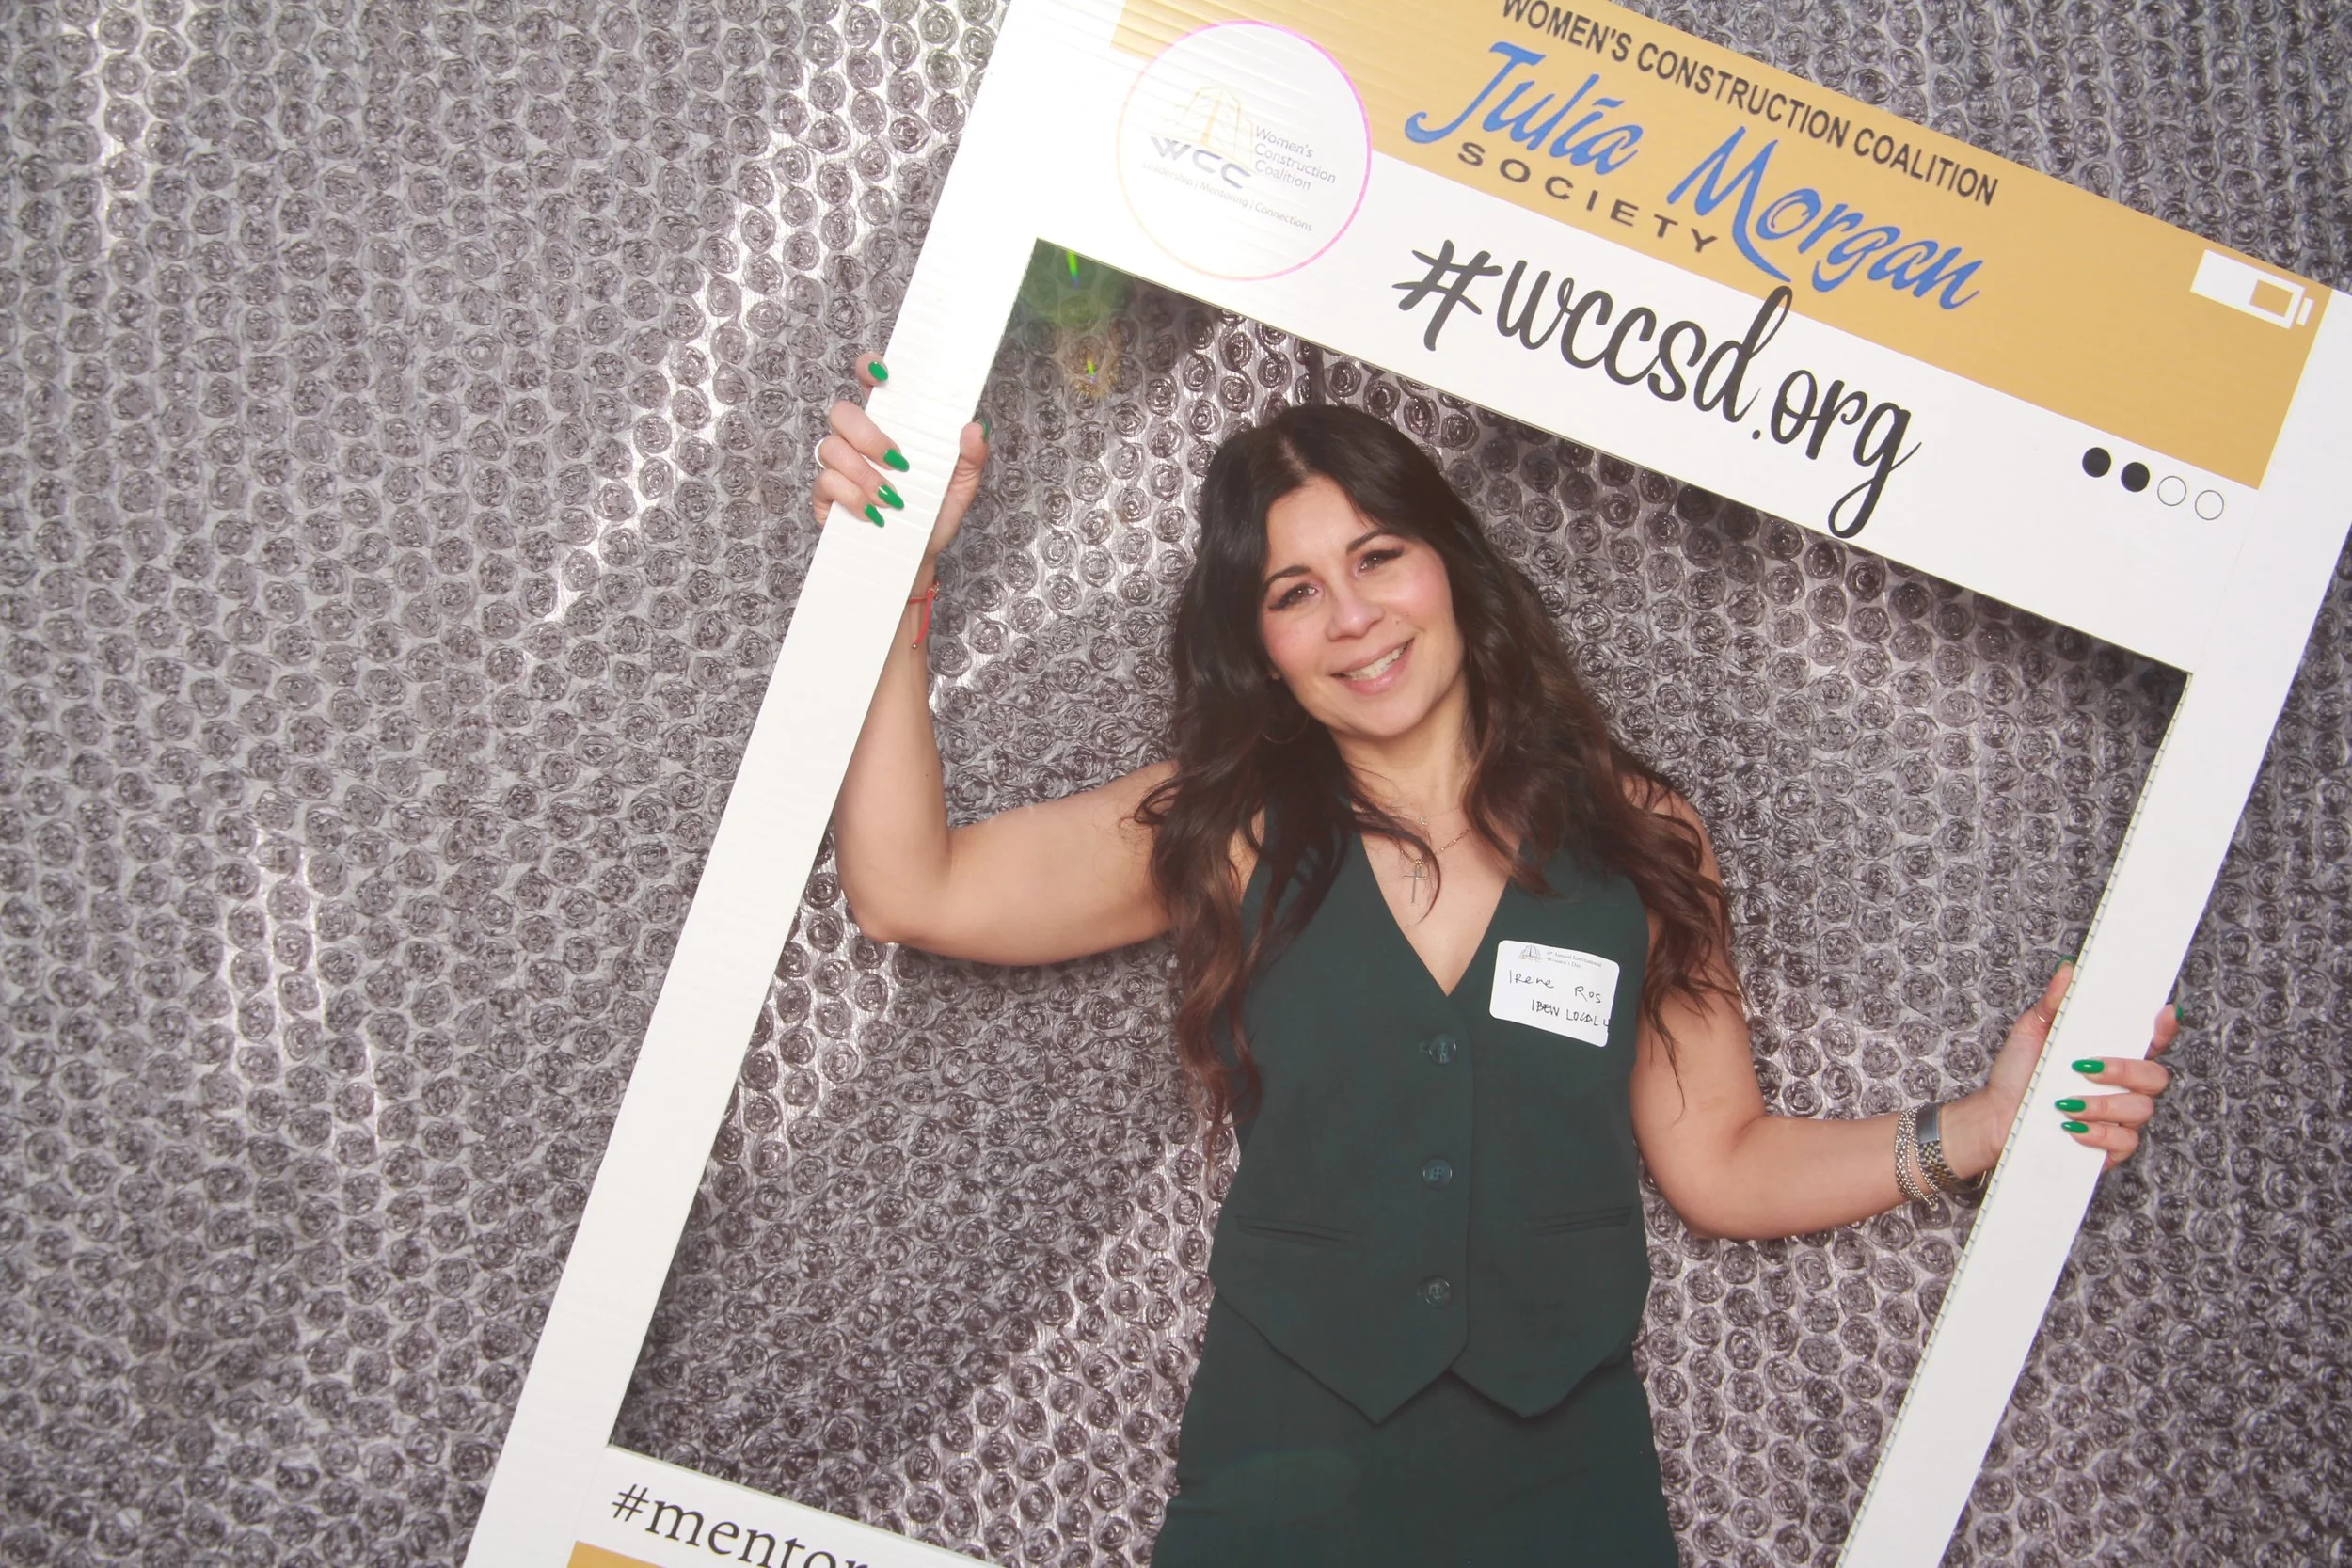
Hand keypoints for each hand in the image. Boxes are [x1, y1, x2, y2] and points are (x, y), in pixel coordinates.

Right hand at [813, 355, 990, 563]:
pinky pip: (826, 481)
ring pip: (831, 447)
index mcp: (891, 427)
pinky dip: (852, 497)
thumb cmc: (932, 518)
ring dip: (865, 473)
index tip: (882, 372)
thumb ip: (971, 458)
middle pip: (843, 412)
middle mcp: (859, 442)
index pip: (871, 385)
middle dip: (868, 434)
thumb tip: (975, 428)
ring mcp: (839, 467)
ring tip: (892, 499)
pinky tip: (873, 514)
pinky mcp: (826, 496)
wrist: (914, 561)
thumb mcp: (960, 488)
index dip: (868, 369)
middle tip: (897, 461)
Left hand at [1954, 961, 2177, 1173]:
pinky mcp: (2112, 1148)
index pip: (2152, 1040)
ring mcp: (2121, 1118)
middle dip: (2124, 1070)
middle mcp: (2124, 1086)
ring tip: (2065, 1102)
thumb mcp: (2031, 1032)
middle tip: (2083, 1067)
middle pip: (2155, 1076)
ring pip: (2141, 1109)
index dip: (2165, 1028)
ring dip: (2102, 1104)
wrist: (1995, 1116)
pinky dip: (2099, 1134)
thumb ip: (2054, 1003)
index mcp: (2112, 1053)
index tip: (2163, 1013)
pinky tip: (2072, 1127)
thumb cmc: (2018, 1074)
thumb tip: (2069, 969)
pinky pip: (2125, 1142)